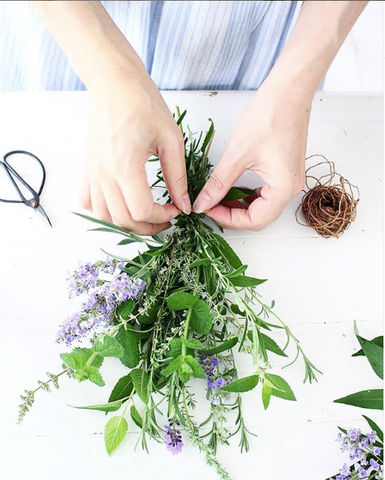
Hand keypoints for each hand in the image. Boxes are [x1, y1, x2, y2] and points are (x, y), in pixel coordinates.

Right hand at [80, 72, 190, 234]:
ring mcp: (92, 172)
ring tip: (146, 217)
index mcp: (125, 166)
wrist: (114, 83)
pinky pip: (88, 201)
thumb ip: (177, 177)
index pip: (142, 210)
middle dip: (149, 227)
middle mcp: (103, 173)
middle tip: (166, 220)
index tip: (176, 210)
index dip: (163, 217)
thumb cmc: (143, 103)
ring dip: (126, 223)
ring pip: (104, 216)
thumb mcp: (171, 139)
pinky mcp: (88, 168)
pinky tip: (120, 205)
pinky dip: (103, 211)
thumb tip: (184, 204)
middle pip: (123, 220)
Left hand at [193, 79, 311, 230]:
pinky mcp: (285, 171)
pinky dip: (248, 195)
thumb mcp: (237, 155)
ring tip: (219, 197)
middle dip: (233, 214)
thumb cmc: (269, 116)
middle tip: (211, 205)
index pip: (255, 221)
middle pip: (259, 218)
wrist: (288, 91)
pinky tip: (233, 187)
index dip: (229, 220)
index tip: (208, 210)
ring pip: (262, 207)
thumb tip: (203, 203)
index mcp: (283, 188)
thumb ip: (218, 184)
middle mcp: (291, 189)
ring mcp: (290, 180)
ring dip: (240, 206)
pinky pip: (265, 193)